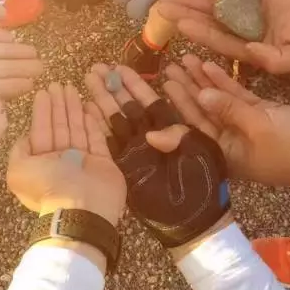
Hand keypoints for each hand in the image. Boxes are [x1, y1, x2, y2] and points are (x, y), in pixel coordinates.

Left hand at [7, 83, 125, 226]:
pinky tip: (89, 106)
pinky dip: (93, 123)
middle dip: (58, 106)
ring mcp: (83, 162)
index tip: (44, 91)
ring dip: (74, 109)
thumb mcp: (18, 171)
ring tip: (72, 87)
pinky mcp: (103, 162)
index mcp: (40, 163)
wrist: (82, 208)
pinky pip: (97, 138)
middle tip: (59, 84)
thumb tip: (24, 137)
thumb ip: (18, 151)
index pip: (41, 131)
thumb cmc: (48, 186)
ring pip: (77, 129)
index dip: (42, 111)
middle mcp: (61, 161)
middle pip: (59, 127)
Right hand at [84, 65, 228, 247]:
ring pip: (117, 121)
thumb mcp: (200, 153)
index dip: (136, 84)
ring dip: (102, 100)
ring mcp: (137, 152)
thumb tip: (152, 131)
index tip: (120, 67)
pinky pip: (109, 144)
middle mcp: (152, 137)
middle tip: (96, 67)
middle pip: (130, 106)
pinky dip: (97, 128)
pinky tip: (85, 109)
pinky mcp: (126, 167)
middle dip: (113, 86)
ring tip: (87, 79)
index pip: (152, 101)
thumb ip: (180, 136)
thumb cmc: (203, 185)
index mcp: (174, 130)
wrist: (193, 222)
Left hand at [158, 0, 289, 73]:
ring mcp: (246, 11)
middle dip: (186, 16)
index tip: (181, 26)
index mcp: (256, 51)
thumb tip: (249, 54)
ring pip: (212, 6)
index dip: (202, 35)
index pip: (223, 44)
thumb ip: (278, 60)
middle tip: (160, 9)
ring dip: (189, 1)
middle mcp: (246, 32)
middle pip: (210, 25)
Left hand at [164, 55, 289, 193]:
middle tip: (168, 67)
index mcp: (224, 153)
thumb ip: (229, 110)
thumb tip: (201, 95)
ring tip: (184, 59)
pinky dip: (224, 82)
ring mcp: (243, 126)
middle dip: (184, 89)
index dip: (175, 107)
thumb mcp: (261, 128)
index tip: (162, 87)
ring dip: (201, 81)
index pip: (191, 129)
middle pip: (201, 111)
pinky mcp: (259, 115)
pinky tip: (210, 64)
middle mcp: (228, 141)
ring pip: (216, 100)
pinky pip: (235, 97)